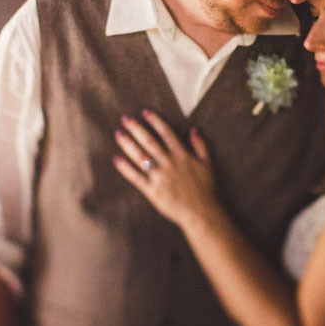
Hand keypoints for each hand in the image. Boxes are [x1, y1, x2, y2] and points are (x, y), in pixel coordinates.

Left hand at [114, 110, 219, 228]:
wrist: (201, 213)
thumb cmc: (206, 190)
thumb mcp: (207, 164)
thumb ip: (200, 145)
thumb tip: (193, 129)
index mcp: (182, 155)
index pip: (166, 133)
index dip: (155, 121)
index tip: (144, 112)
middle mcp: (169, 163)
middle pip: (149, 142)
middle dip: (136, 129)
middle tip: (125, 119)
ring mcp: (159, 177)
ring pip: (140, 156)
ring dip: (128, 144)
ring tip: (118, 134)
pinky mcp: (152, 191)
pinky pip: (136, 177)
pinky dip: (125, 168)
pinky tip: (117, 159)